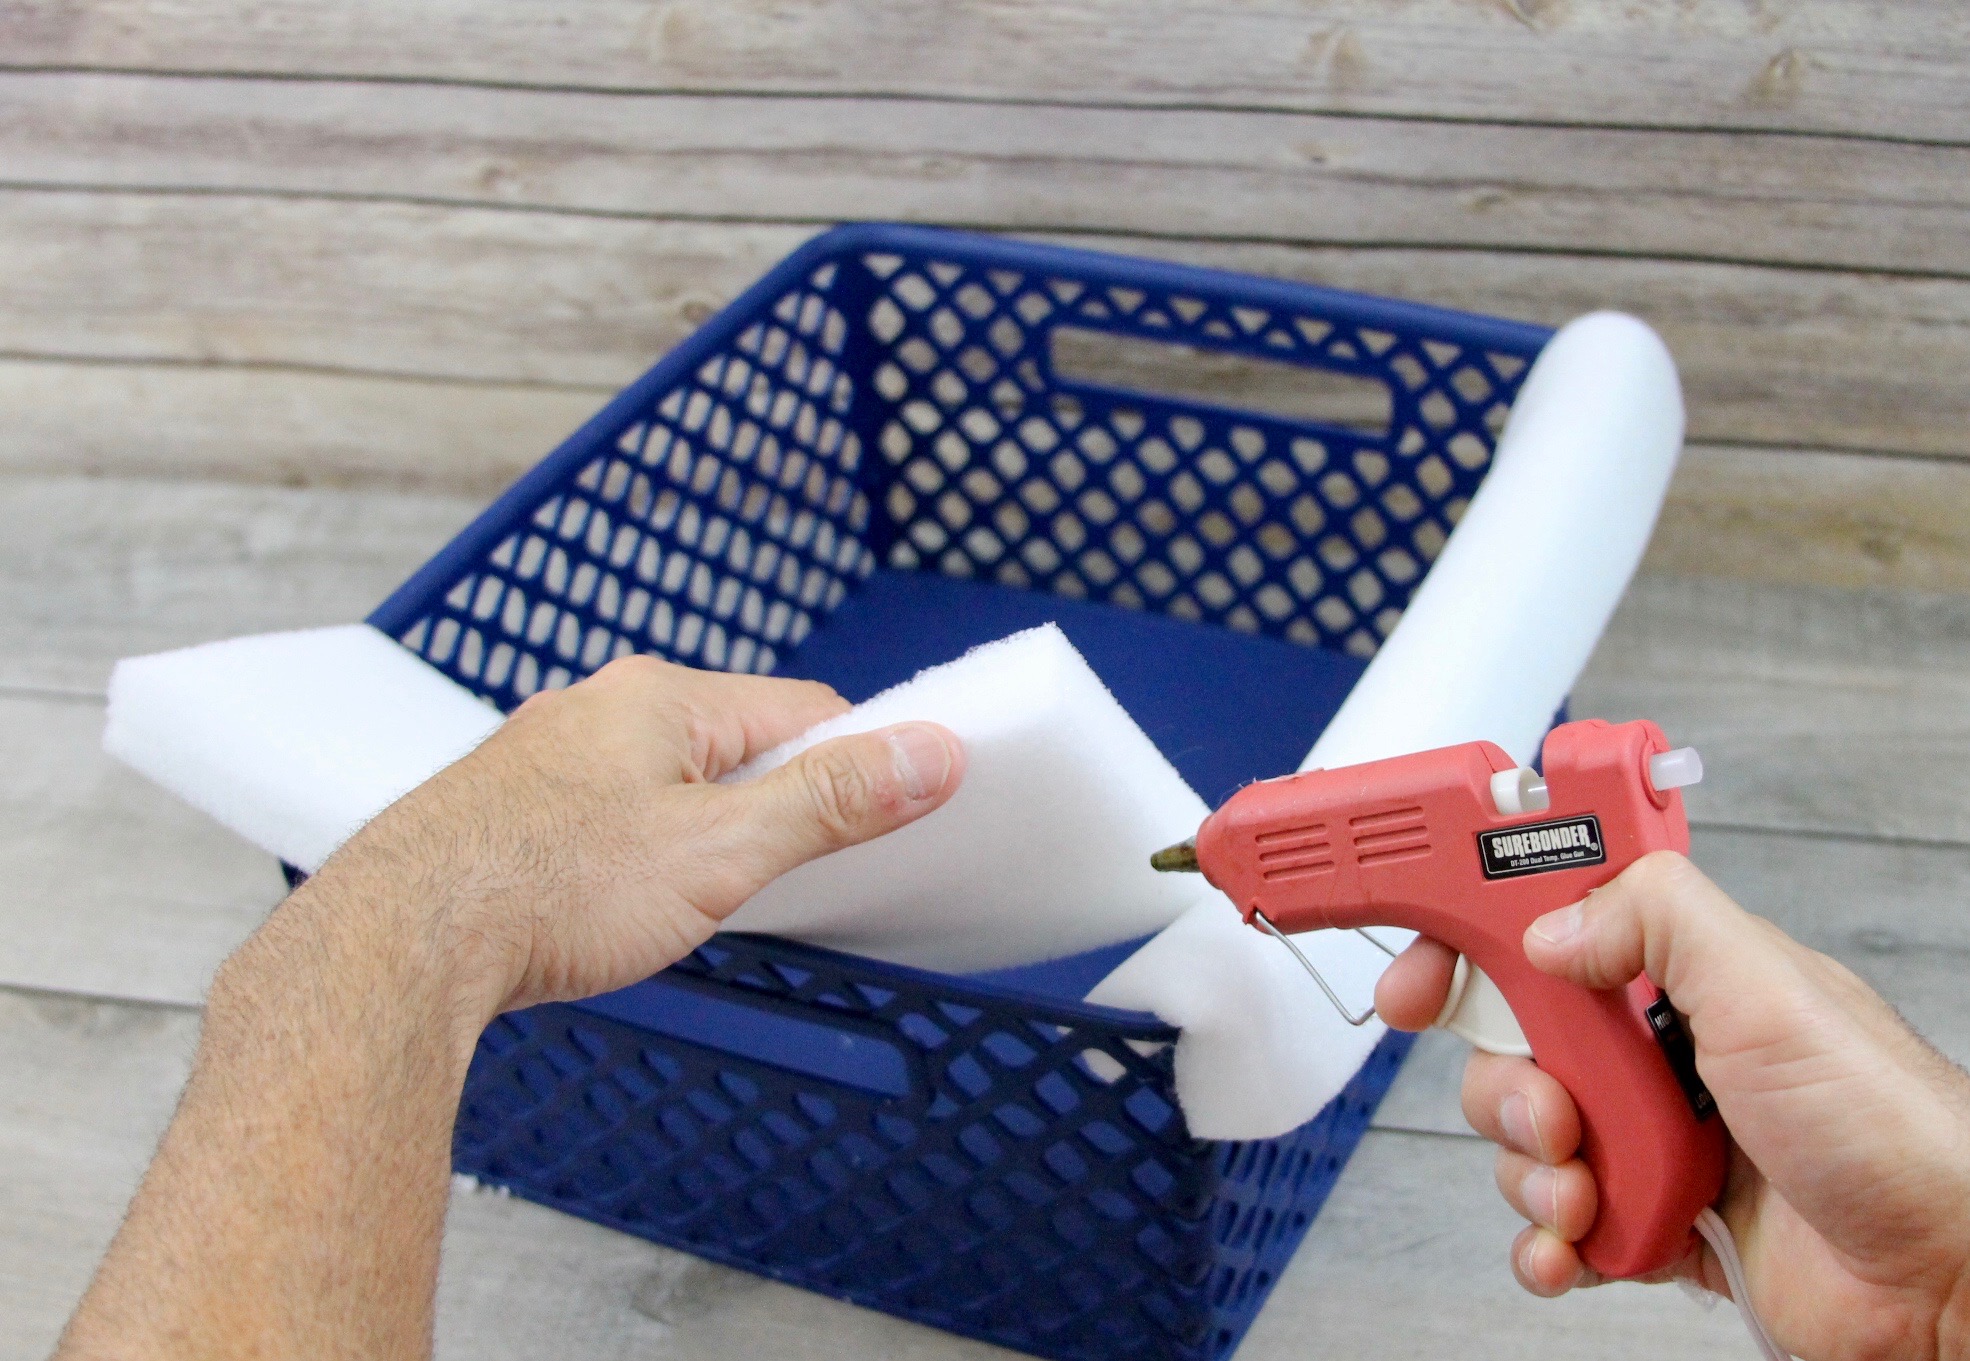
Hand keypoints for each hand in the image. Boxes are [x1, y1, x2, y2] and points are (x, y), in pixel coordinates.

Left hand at [304, 654, 964, 1034]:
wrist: (398, 946)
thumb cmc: (548, 888)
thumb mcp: (722, 851)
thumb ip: (830, 802)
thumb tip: (930, 753)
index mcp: (660, 697)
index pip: (800, 709)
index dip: (852, 765)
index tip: (880, 817)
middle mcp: (599, 707)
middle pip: (732, 744)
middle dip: (770, 806)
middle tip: (781, 879)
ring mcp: (545, 755)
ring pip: (664, 781)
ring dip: (698, 833)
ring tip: (691, 901)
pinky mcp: (506, 807)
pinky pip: (605, 813)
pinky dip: (633, 852)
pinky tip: (616, 904)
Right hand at [1375, 851, 1969, 1360]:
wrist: (1941, 1276)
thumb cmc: (1892, 1128)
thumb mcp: (1769, 985)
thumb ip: (1655, 918)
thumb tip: (1552, 924)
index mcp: (1681, 974)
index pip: (1546, 928)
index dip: (1468, 942)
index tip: (1419, 973)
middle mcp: (1660, 1050)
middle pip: (1511, 1043)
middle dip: (1505, 1084)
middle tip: (1552, 1108)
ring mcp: (1653, 1137)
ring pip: (1524, 1140)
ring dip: (1534, 1172)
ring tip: (1590, 1188)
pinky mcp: (1655, 1219)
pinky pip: (1556, 1225)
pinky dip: (1550, 1242)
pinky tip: (1580, 1246)